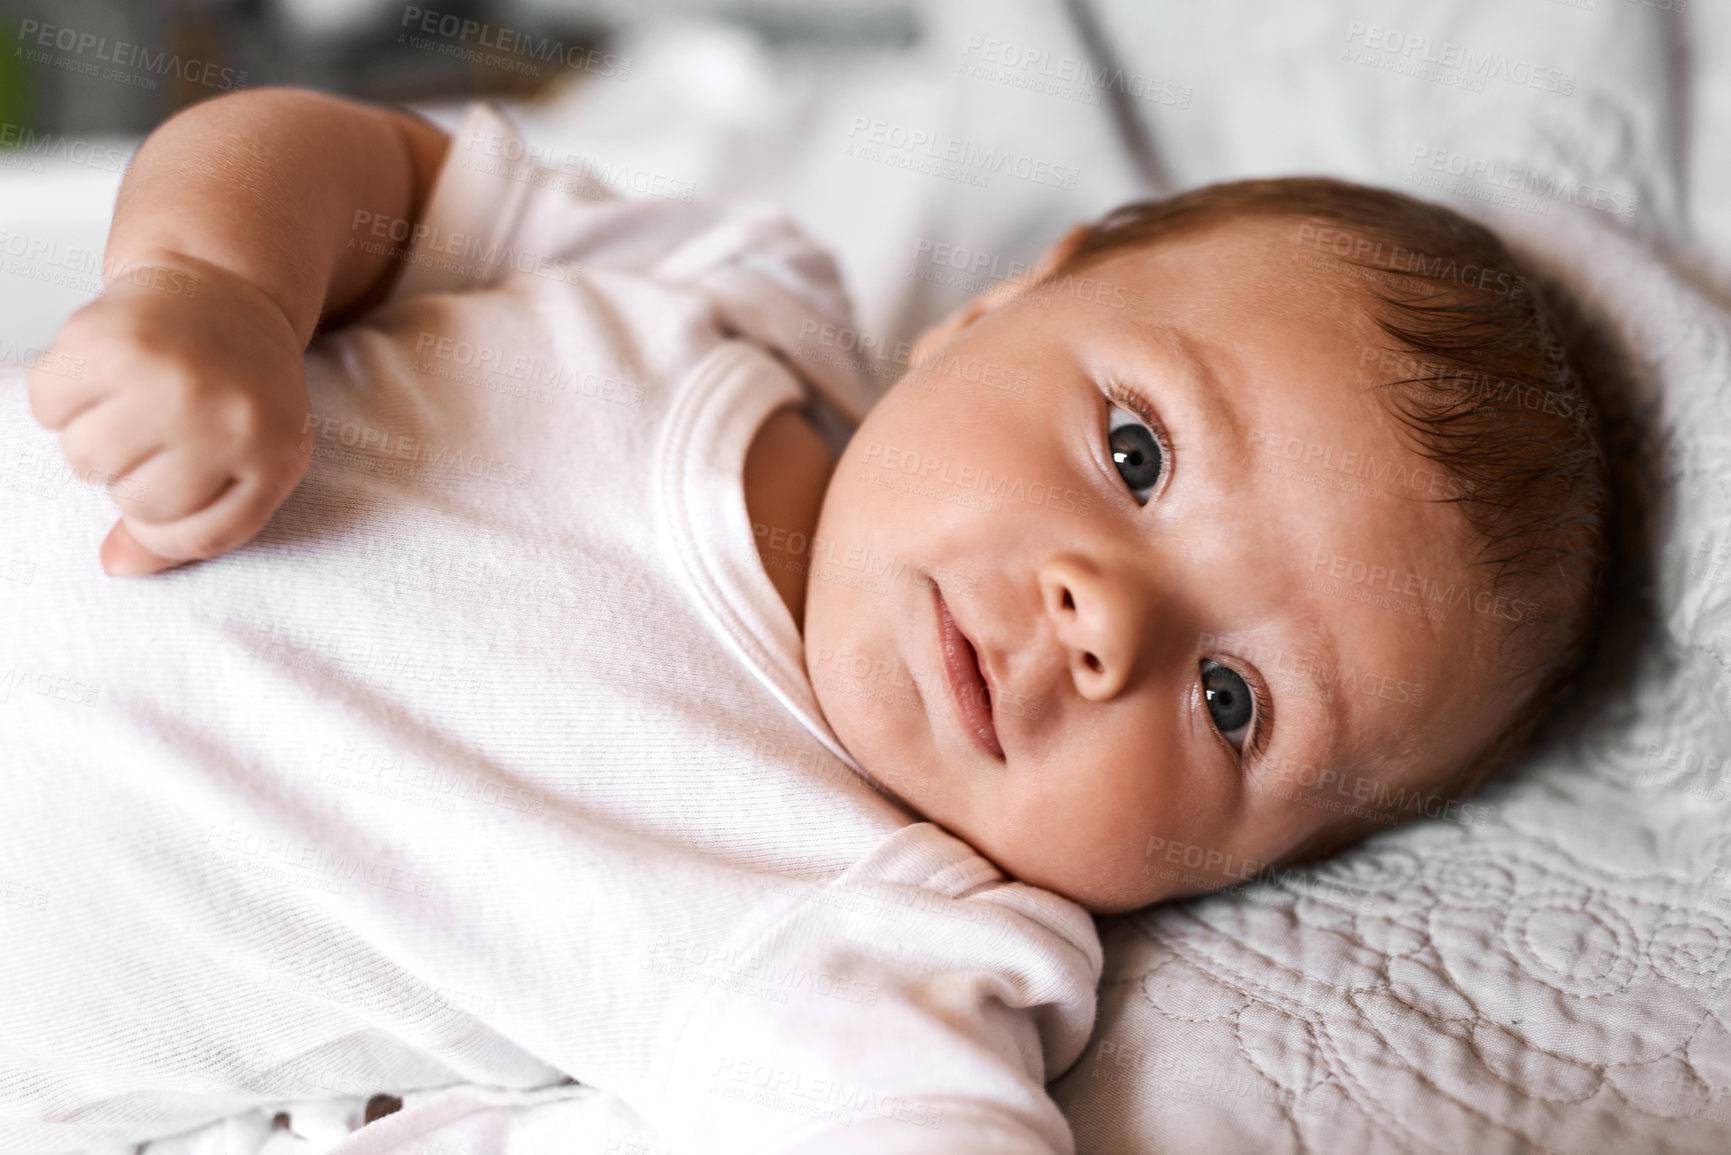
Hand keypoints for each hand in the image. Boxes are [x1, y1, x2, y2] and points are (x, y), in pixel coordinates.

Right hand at [27, 255, 313, 575]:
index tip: (162, 500)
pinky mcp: (112, 339)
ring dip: (94, 436)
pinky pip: (48, 405)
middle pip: (135, 500)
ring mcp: (170, 378)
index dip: (164, 532)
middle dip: (135, 474)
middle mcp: (226, 418)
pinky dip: (61, 395)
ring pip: (86, 458)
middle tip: (159, 430)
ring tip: (132, 400)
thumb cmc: (241, 388)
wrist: (228, 288)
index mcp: (273, 455)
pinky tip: (103, 371)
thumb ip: (198, 522)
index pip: (196, 537)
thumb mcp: (252, 459)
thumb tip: (114, 564)